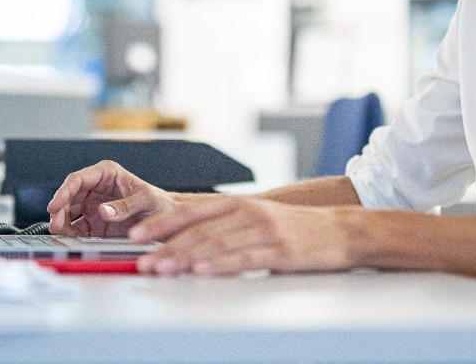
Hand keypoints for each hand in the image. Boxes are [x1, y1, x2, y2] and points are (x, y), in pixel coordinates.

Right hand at [46, 160, 176, 236]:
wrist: (167, 221)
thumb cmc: (159, 203)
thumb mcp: (146, 200)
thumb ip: (126, 205)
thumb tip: (103, 211)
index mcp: (107, 174)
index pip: (79, 179)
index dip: (64, 191)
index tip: (55, 205)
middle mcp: (96, 188)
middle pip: (69, 196)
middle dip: (59, 209)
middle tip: (56, 224)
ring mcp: (93, 206)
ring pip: (68, 212)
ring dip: (61, 221)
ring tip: (60, 232)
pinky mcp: (94, 224)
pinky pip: (76, 227)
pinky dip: (70, 233)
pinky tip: (69, 239)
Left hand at [129, 196, 352, 275]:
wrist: (340, 231)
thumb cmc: (294, 229)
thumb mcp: (256, 219)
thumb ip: (224, 227)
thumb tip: (183, 244)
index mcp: (239, 204)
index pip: (191, 212)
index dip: (161, 223)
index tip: (135, 235)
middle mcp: (248, 212)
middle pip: (199, 230)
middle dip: (166, 246)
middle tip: (142, 260)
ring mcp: (265, 231)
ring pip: (217, 244)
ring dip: (185, 258)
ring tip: (163, 268)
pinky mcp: (281, 251)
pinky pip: (245, 258)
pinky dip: (221, 266)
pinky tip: (203, 272)